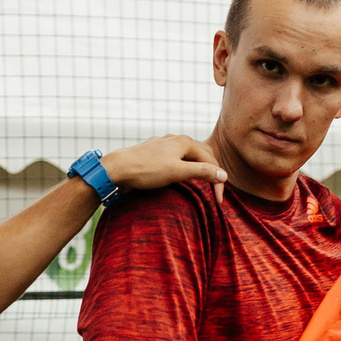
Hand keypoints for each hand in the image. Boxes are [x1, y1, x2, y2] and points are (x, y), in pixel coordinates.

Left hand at [98, 136, 227, 196]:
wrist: (117, 168)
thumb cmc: (147, 170)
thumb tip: (223, 175)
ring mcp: (163, 145)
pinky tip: (179, 175)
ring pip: (188, 156)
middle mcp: (175, 140)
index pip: (211, 160)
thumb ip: (201, 172)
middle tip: (216, 192)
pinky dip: (184, 168)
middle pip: (202, 155)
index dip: (218, 180)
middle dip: (211, 172)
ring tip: (202, 184)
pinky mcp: (153, 153)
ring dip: (198, 169)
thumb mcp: (178, 172)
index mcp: (185, 142)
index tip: (219, 201)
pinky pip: (175, 159)